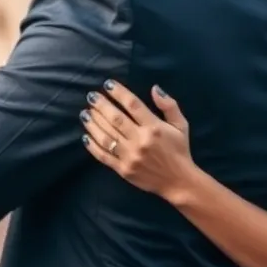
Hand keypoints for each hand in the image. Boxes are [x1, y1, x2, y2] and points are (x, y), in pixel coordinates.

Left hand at [80, 80, 196, 203]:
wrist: (178, 182)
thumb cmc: (179, 150)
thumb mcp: (181, 125)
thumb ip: (169, 105)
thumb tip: (154, 88)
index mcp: (154, 127)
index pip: (133, 105)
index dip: (119, 93)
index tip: (108, 84)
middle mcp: (140, 140)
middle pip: (116, 119)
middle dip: (101, 105)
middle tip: (91, 96)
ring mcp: (130, 156)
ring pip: (107, 136)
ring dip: (93, 123)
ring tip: (85, 113)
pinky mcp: (123, 170)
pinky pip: (104, 156)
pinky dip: (92, 146)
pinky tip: (85, 136)